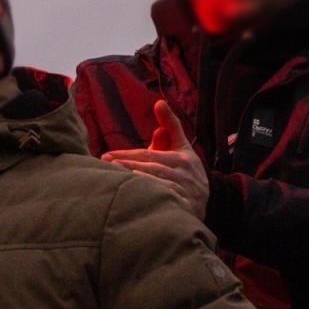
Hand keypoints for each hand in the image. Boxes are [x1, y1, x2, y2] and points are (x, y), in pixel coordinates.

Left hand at [102, 99, 209, 217]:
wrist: (204, 203)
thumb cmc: (185, 172)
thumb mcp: (181, 149)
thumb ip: (170, 127)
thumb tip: (159, 102)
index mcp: (182, 158)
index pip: (149, 154)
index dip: (127, 154)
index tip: (106, 155)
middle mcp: (186, 173)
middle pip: (151, 166)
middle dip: (126, 163)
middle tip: (104, 163)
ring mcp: (187, 190)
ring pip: (158, 180)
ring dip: (136, 176)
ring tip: (115, 172)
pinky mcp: (186, 206)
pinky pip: (167, 197)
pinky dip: (152, 190)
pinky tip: (137, 188)